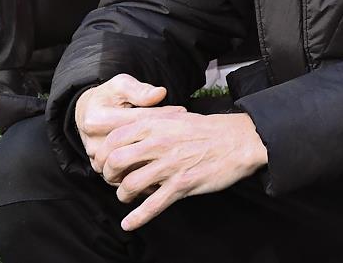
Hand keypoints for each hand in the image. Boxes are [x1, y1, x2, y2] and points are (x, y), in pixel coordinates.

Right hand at [75, 74, 185, 173]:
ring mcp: (99, 160)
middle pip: (136, 145)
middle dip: (162, 138)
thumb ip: (139, 90)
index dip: (161, 115)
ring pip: (133, 163)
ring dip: (156, 156)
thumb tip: (160, 93)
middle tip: (183, 131)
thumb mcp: (121, 85)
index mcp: (98, 120)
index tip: (181, 111)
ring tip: (177, 146)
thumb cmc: (109, 96)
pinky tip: (165, 160)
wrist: (88, 114)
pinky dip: (148, 168)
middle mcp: (96, 143)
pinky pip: (130, 174)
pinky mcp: (105, 170)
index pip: (137, 120)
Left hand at [97, 111, 267, 231]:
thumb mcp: (175, 117)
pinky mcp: (182, 184)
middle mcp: (160, 143)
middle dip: (108, 175)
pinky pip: (153, 205)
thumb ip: (150, 123)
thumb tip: (126, 132)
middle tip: (113, 179)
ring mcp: (171, 165)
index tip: (103, 161)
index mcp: (156, 124)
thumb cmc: (207, 130)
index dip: (103, 152)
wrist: (239, 140)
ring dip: (123, 195)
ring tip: (127, 196)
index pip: (114, 138)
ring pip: (130, 185)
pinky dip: (137, 218)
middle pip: (115, 161)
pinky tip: (129, 223)